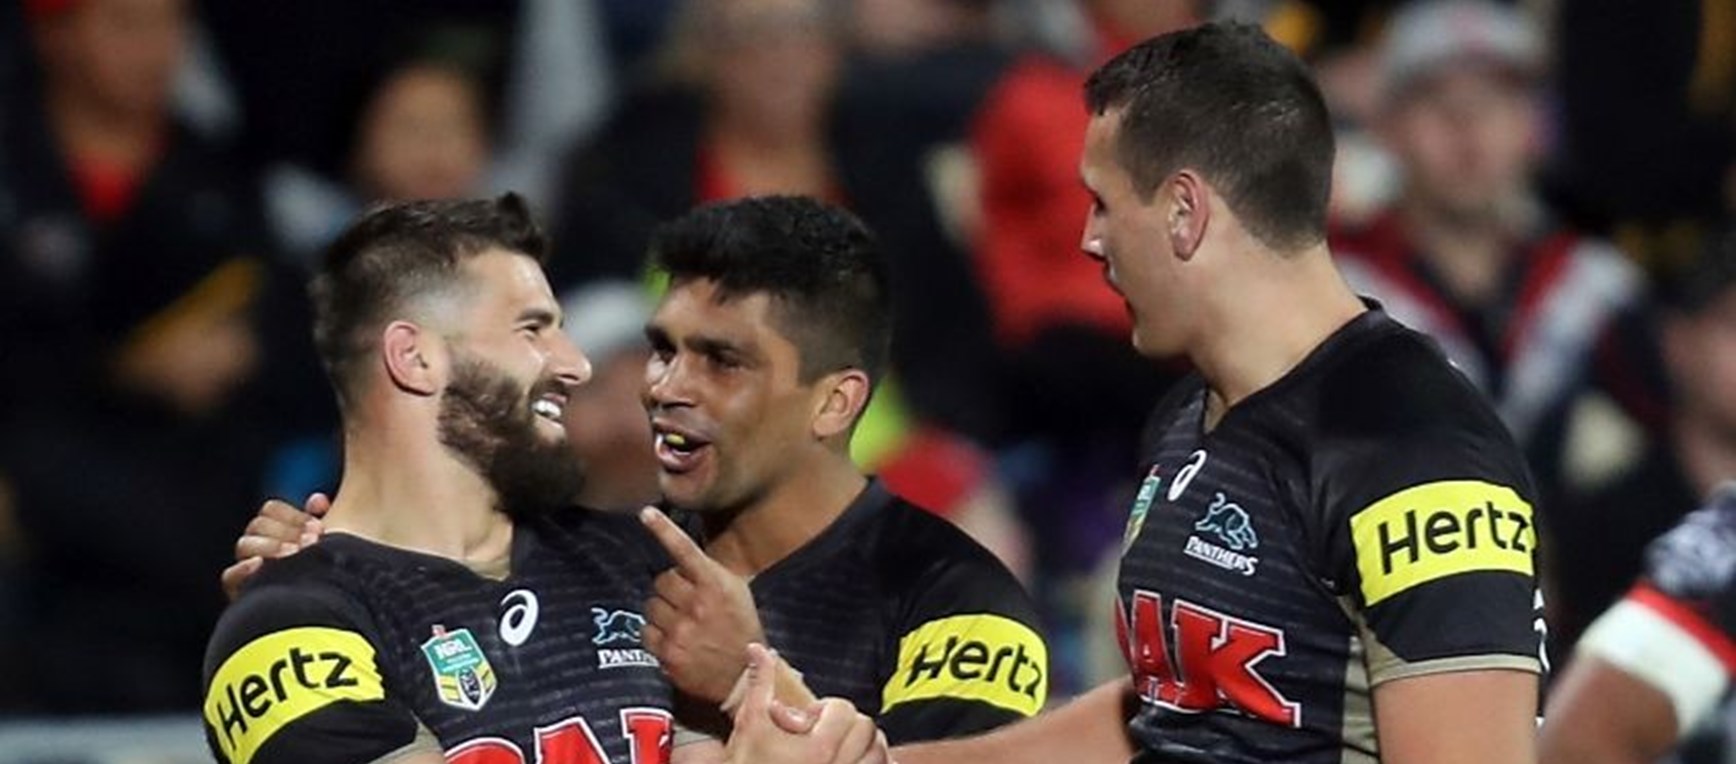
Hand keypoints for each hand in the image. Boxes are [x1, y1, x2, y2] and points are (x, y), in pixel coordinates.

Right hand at [220, 492, 329, 600]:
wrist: (322, 616)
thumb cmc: (328, 578)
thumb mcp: (330, 546)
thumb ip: (321, 521)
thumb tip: (316, 501)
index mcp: (278, 533)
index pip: (272, 510)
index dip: (294, 515)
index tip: (318, 525)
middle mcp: (259, 548)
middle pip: (259, 524)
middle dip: (288, 530)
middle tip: (313, 540)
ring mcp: (248, 569)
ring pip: (245, 544)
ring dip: (271, 546)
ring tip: (295, 554)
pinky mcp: (241, 592)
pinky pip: (230, 576)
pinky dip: (243, 569)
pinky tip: (260, 565)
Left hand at [641, 507, 766, 702]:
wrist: (744, 674)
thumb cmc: (741, 626)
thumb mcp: (736, 591)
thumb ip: (709, 572)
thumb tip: (680, 552)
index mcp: (715, 583)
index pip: (685, 550)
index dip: (664, 529)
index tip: (646, 512)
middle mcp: (697, 604)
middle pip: (660, 581)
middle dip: (669, 590)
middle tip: (686, 602)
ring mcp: (681, 629)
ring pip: (651, 606)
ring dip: (662, 612)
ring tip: (683, 624)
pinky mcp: (669, 652)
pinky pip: (646, 632)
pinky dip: (657, 635)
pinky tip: (676, 640)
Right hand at [725, 644, 889, 763]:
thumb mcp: (750, 723)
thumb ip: (760, 683)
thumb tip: (758, 650)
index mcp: (818, 749)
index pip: (845, 710)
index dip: (826, 707)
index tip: (810, 718)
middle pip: (868, 729)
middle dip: (848, 725)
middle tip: (825, 732)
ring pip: (881, 754)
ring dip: (866, 745)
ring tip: (843, 747)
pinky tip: (855, 760)